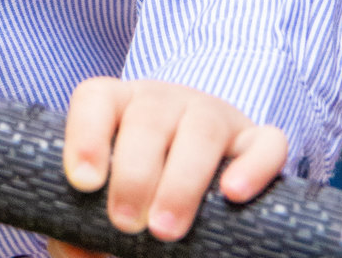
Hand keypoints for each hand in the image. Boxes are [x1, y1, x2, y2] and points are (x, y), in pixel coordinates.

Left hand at [46, 77, 287, 257]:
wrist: (200, 171)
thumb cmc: (141, 191)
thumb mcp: (108, 198)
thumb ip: (82, 226)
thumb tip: (76, 251)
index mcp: (121, 106)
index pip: (96, 98)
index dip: (85, 135)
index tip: (82, 183)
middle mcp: (166, 101)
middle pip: (148, 118)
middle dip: (134, 172)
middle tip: (125, 222)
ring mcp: (215, 115)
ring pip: (202, 128)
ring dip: (182, 179)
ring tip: (164, 229)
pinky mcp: (256, 139)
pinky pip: (265, 142)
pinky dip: (252, 166)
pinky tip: (233, 195)